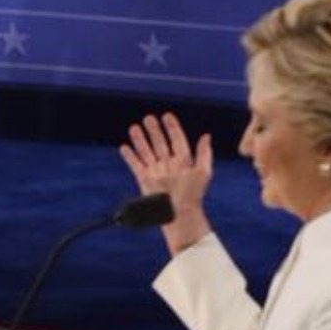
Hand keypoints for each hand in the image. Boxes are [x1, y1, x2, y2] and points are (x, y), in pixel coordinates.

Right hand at [119, 112, 213, 254]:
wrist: (179, 213)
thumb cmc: (193, 195)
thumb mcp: (203, 172)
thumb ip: (204, 153)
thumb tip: (206, 135)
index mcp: (183, 161)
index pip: (177, 140)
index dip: (172, 127)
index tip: (167, 116)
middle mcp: (168, 164)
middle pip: (160, 142)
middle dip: (154, 130)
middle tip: (148, 118)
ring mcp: (155, 171)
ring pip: (146, 151)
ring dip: (140, 139)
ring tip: (134, 127)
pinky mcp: (144, 179)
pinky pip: (135, 164)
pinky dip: (129, 156)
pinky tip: (124, 147)